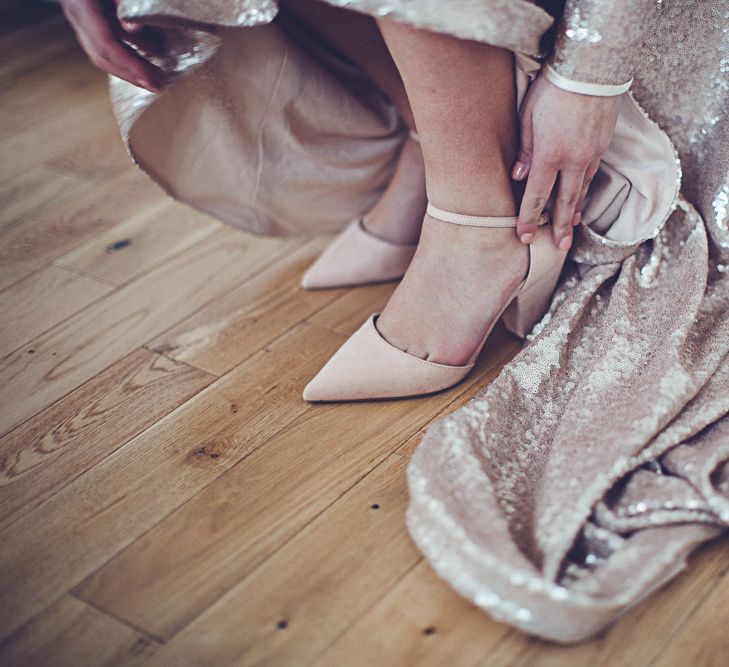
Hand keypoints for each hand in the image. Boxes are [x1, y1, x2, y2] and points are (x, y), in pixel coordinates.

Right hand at [60, 0, 165, 91]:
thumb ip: (127, 3)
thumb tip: (132, 30)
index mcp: (81, 3)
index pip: (105, 43)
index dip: (131, 66)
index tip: (154, 80)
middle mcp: (76, 11)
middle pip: (101, 54)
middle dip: (131, 74)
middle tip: (159, 85)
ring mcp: (80, 12)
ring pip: (102, 49)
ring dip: (131, 65)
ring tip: (157, 75)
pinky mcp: (89, 11)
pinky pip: (106, 37)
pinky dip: (128, 48)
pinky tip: (150, 52)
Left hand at [512, 73, 620, 249]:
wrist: (592, 66)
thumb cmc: (553, 88)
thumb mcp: (528, 116)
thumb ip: (524, 150)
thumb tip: (519, 178)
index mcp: (549, 155)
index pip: (536, 196)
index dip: (529, 219)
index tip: (524, 237)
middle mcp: (573, 160)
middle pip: (564, 201)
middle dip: (560, 226)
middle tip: (559, 246)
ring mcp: (591, 153)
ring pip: (581, 190)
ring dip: (576, 212)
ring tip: (573, 229)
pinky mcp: (603, 144)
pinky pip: (593, 174)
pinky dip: (586, 190)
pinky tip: (583, 198)